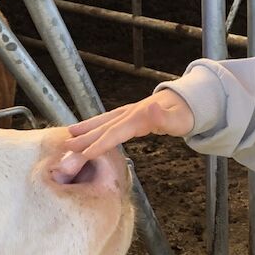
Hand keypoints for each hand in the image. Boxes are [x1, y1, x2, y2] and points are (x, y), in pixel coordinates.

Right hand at [55, 90, 195, 178]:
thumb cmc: (184, 115)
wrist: (186, 101)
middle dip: (86, 137)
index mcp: (139, 117)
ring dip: (86, 128)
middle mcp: (130, 113)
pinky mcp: (128, 115)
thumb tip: (151, 107)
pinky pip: (108, 121)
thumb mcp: (180, 120)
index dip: (100, 143)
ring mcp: (128, 113)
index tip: (85, 153)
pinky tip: (86, 130)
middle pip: (105, 127)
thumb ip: (164, 117)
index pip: (116, 132)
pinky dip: (95, 125)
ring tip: (69, 134)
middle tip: (68, 146)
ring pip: (104, 122)